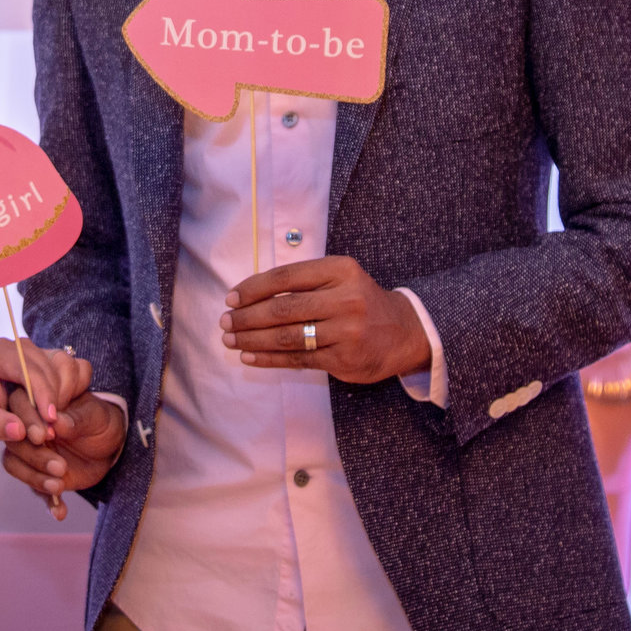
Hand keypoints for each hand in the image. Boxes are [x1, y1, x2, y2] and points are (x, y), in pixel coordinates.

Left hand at [0, 338, 81, 450]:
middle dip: (55, 398)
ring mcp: (36, 353)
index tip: (50, 420)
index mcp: (0, 353)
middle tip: (52, 429)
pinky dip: (70, 391)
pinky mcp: (47, 362)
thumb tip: (19, 431)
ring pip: (65, 366)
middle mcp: (21, 347)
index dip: (43, 394)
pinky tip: (60, 413)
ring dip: (65, 394)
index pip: (29, 369)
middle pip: (50, 367)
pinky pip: (70, 371)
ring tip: (52, 422)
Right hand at [2, 383, 125, 519]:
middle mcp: (28, 429)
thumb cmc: (100, 421)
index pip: (20, 408)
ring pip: (15, 465)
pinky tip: (60, 512)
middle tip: (60, 466)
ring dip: (35, 479)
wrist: (110, 445)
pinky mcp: (40, 476)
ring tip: (59, 486)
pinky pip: (36, 491)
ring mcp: (31, 453)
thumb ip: (76, 419)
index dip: (28, 422)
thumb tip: (56, 421)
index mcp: (38, 406)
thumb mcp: (95, 416)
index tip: (45, 436)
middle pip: (14, 442)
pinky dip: (47, 503)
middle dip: (34, 457)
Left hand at [222, 256, 431, 384]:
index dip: (253, 288)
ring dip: (253, 340)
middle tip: (225, 322)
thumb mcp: (339, 278)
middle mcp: (345, 299)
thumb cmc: (360, 301)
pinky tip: (250, 357)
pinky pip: (298, 359)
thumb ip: (303, 282)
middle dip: (247, 317)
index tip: (231, 298)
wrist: (405, 331)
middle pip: (283, 308)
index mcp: (340, 270)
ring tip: (231, 340)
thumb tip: (249, 295)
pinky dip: (270, 359)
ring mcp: (346, 331)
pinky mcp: (344, 359)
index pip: (286, 277)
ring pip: (288, 336)